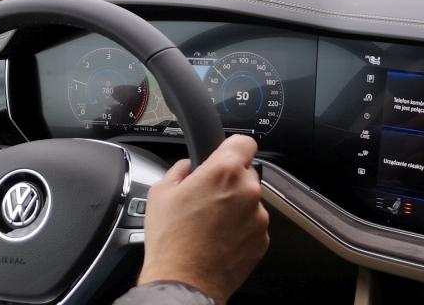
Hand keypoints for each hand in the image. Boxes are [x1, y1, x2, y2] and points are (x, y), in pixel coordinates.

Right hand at [139, 135, 268, 303]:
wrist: (184, 282)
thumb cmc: (171, 240)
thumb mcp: (160, 192)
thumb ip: (180, 169)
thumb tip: (188, 166)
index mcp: (224, 171)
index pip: (244, 142)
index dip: (232, 148)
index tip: (224, 156)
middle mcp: (248, 190)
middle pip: (246, 173)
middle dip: (229, 181)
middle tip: (207, 198)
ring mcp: (258, 216)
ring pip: (250, 200)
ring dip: (236, 206)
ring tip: (210, 224)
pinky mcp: (263, 238)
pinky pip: (253, 224)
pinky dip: (240, 228)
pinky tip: (219, 239)